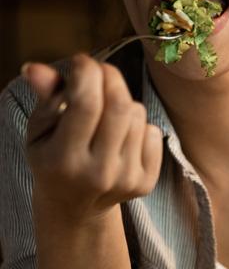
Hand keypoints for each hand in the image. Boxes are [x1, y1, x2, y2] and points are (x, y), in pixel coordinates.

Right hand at [23, 54, 162, 222]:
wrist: (75, 206)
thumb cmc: (53, 158)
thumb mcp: (40, 130)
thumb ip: (45, 98)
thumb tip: (35, 68)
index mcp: (64, 160)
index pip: (86, 104)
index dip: (87, 72)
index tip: (81, 62)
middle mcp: (98, 173)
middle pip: (119, 106)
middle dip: (110, 77)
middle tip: (99, 74)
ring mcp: (125, 180)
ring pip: (137, 115)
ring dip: (122, 102)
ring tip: (104, 116)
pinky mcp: (145, 183)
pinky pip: (153, 133)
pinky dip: (139, 125)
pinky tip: (120, 137)